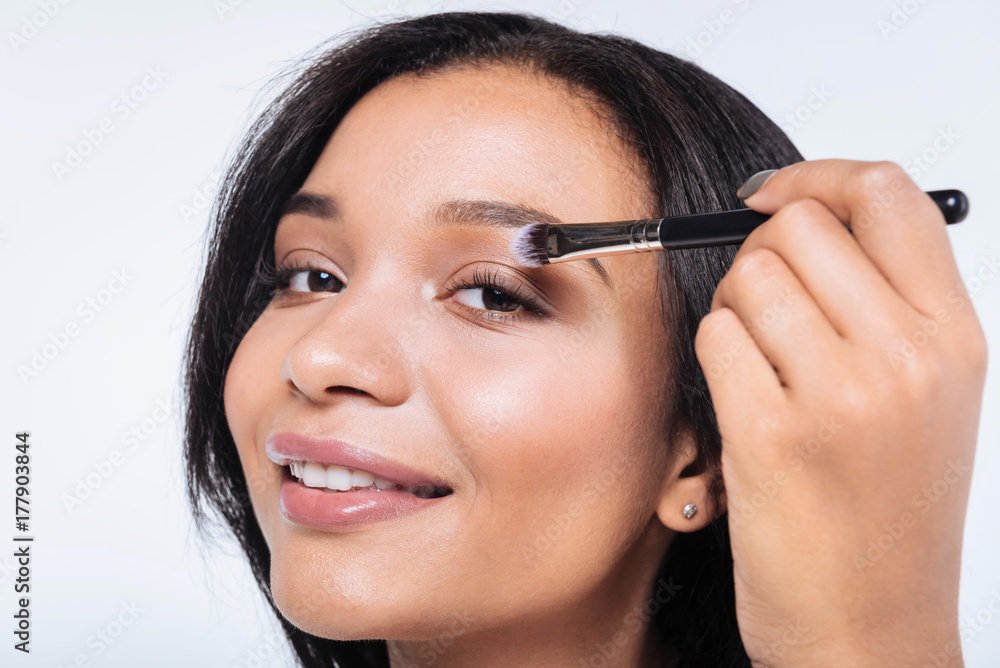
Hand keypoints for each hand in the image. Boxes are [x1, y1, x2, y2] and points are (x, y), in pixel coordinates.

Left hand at [694, 159, 987, 666]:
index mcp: (955, 337)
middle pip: (798, 228)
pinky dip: (715, 360)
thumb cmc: (889, 515)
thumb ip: (886, 304)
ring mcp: (839, 395)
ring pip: (745, 278)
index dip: (819, 175)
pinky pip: (714, 336)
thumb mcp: (928, 398)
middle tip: (766, 311)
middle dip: (760, 254)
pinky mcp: (771, 433)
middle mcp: (906, 356)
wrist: (871, 629)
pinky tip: (743, 407)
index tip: (775, 194)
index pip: (887, 195)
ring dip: (734, 313)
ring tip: (761, 371)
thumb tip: (806, 216)